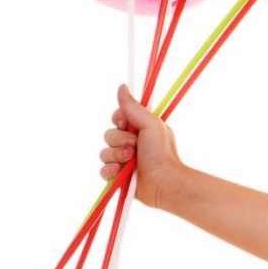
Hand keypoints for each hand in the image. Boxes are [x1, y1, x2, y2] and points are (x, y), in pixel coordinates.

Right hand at [99, 85, 182, 208]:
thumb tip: (122, 86)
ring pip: (104, 152)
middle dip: (120, 140)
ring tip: (132, 160)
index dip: (119, 121)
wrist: (164, 181)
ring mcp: (123, 160)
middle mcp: (129, 143)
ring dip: (117, 155)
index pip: (117, 118)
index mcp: (138, 129)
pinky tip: (120, 171)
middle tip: (135, 146)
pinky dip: (110, 170)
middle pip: (108, 134)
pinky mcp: (118, 176)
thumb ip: (133, 106)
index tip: (128, 125)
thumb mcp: (150, 124)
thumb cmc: (162, 152)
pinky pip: (102, 169)